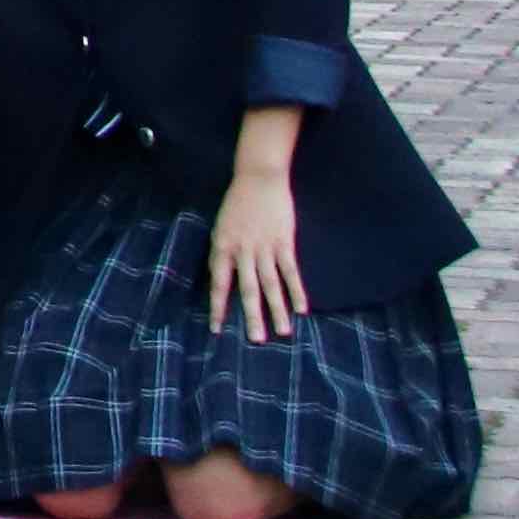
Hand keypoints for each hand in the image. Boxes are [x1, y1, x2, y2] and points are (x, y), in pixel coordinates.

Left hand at [205, 161, 309, 343]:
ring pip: (271, 284)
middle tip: (256, 340)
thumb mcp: (221, 227)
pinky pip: (290, 271)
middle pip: (247, 289)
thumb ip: (223, 252)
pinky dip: (296, 290)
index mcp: (222, 246)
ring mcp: (264, 247)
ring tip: (283, 332)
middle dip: (252, 316)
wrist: (258, 178)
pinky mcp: (284, 242)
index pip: (218, 283)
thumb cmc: (237, 203)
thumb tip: (224, 278)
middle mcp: (242, 250)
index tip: (217, 329)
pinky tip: (301, 308)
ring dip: (278, 309)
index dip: (218, 306)